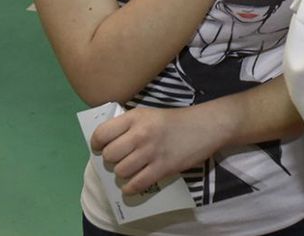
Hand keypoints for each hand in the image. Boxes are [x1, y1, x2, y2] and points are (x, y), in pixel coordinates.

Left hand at [90, 105, 229, 194]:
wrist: (206, 126)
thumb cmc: (175, 121)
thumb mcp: (149, 115)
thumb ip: (129, 126)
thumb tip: (106, 143)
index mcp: (135, 117)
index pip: (102, 134)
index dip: (97, 144)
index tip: (101, 147)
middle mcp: (140, 134)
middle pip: (109, 156)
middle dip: (111, 160)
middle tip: (120, 159)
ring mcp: (151, 152)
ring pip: (121, 172)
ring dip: (123, 174)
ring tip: (131, 170)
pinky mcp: (162, 168)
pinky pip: (136, 185)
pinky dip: (131, 188)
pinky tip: (134, 184)